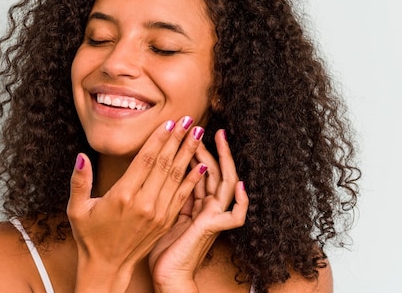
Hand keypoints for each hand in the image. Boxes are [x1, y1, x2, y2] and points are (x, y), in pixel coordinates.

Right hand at [67, 117, 207, 292]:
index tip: (169, 122)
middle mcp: (144, 203)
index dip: (159, 139)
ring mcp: (158, 213)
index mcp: (123, 196)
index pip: (146, 160)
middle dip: (178, 139)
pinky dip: (192, 179)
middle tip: (189, 119)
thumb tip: (81, 156)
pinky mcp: (166, 221)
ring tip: (198, 134)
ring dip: (189, 154)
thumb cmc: (90, 236)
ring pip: (177, 177)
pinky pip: (182, 196)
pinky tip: (201, 165)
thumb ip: (79, 181)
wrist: (107, 267)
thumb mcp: (77, 209)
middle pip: (165, 164)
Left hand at [148, 129, 248, 292]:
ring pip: (225, 183)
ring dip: (224, 161)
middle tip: (205, 127)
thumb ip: (169, 192)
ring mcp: (213, 217)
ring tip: (219, 140)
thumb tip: (160, 169)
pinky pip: (236, 216)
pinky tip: (239, 185)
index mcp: (195, 203)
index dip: (196, 151)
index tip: (188, 132)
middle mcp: (207, 207)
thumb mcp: (163, 211)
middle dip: (212, 149)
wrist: (166, 274)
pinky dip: (241, 202)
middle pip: (215, 171)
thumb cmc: (162, 248)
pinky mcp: (213, 229)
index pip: (200, 170)